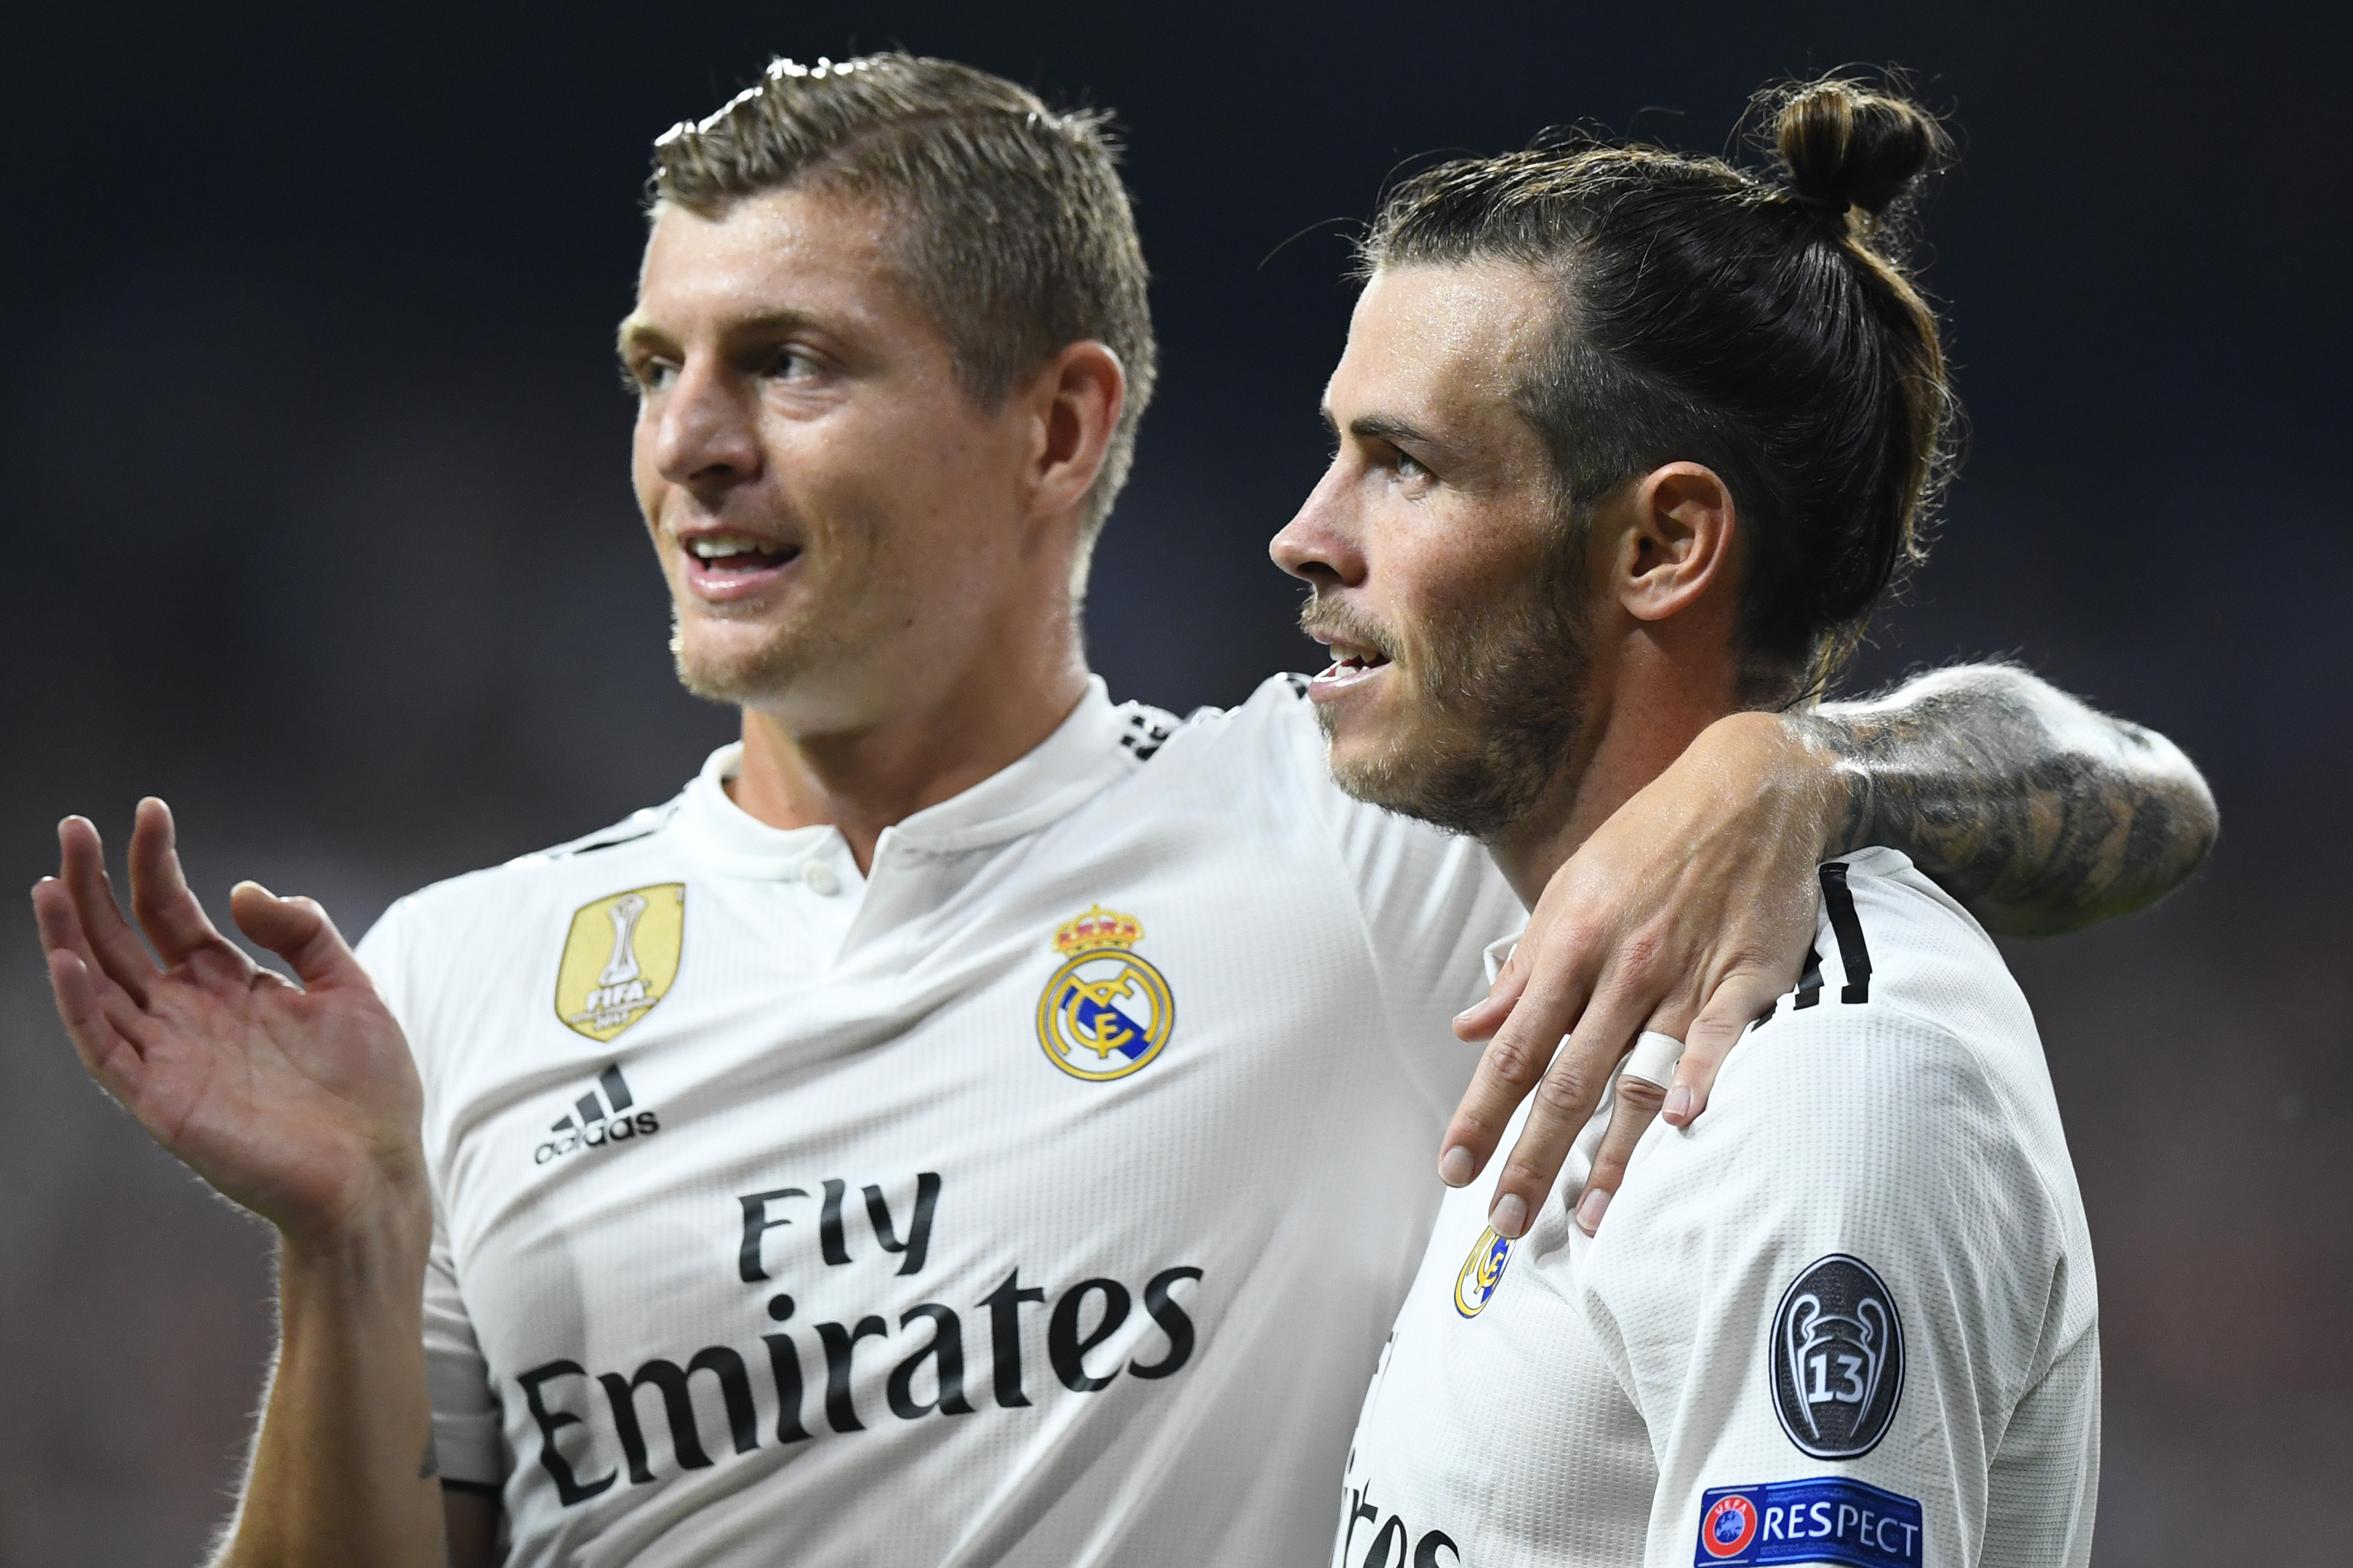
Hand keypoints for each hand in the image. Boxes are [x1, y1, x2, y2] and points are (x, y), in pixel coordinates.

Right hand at [30, 800, 427, 1256]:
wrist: (375, 1171)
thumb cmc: (368, 1090)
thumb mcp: (350, 989)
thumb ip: (303, 933)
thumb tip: (241, 889)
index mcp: (233, 987)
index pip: (175, 913)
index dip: (157, 863)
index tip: (150, 810)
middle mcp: (191, 1016)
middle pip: (125, 939)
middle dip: (96, 884)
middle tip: (73, 827)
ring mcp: (170, 1056)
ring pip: (99, 988)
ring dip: (69, 936)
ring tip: (49, 883)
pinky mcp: (160, 1100)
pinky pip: (105, 1049)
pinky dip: (81, 1007)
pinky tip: (69, 962)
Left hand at [1441, 712, 1836, 1237]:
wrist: (1746, 786)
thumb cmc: (1649, 843)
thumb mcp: (1568, 893)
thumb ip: (1523, 970)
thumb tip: (1470, 1027)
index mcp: (1568, 947)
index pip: (1512, 1052)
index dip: (1479, 1116)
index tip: (1453, 1171)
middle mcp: (1619, 968)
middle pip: (1567, 1080)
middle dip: (1532, 1157)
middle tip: (1504, 1223)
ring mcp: (1684, 974)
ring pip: (1638, 1074)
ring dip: (1612, 1154)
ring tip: (1588, 1219)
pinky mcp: (1745, 974)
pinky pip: (1718, 1036)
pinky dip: (1698, 1078)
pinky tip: (1680, 1127)